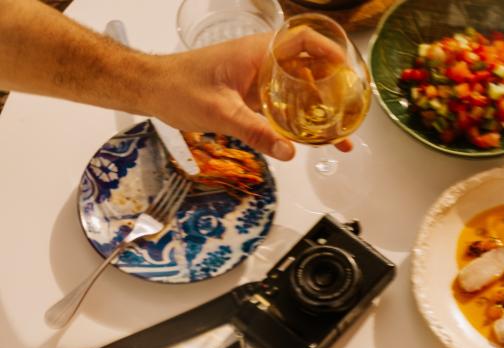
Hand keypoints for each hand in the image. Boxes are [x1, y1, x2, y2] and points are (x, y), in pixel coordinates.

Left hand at [147, 33, 351, 160]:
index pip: (302, 40)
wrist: (152, 89)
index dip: (329, 52)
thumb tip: (289, 152)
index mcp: (256, 53)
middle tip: (351, 109)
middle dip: (333, 87)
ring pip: (298, 87)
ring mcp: (257, 77)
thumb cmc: (178, 88)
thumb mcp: (220, 113)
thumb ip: (256, 132)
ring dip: (319, 107)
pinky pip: (284, 102)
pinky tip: (309, 139)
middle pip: (309, 66)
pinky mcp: (252, 93)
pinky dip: (300, 117)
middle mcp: (261, 61)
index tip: (348, 70)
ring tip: (339, 132)